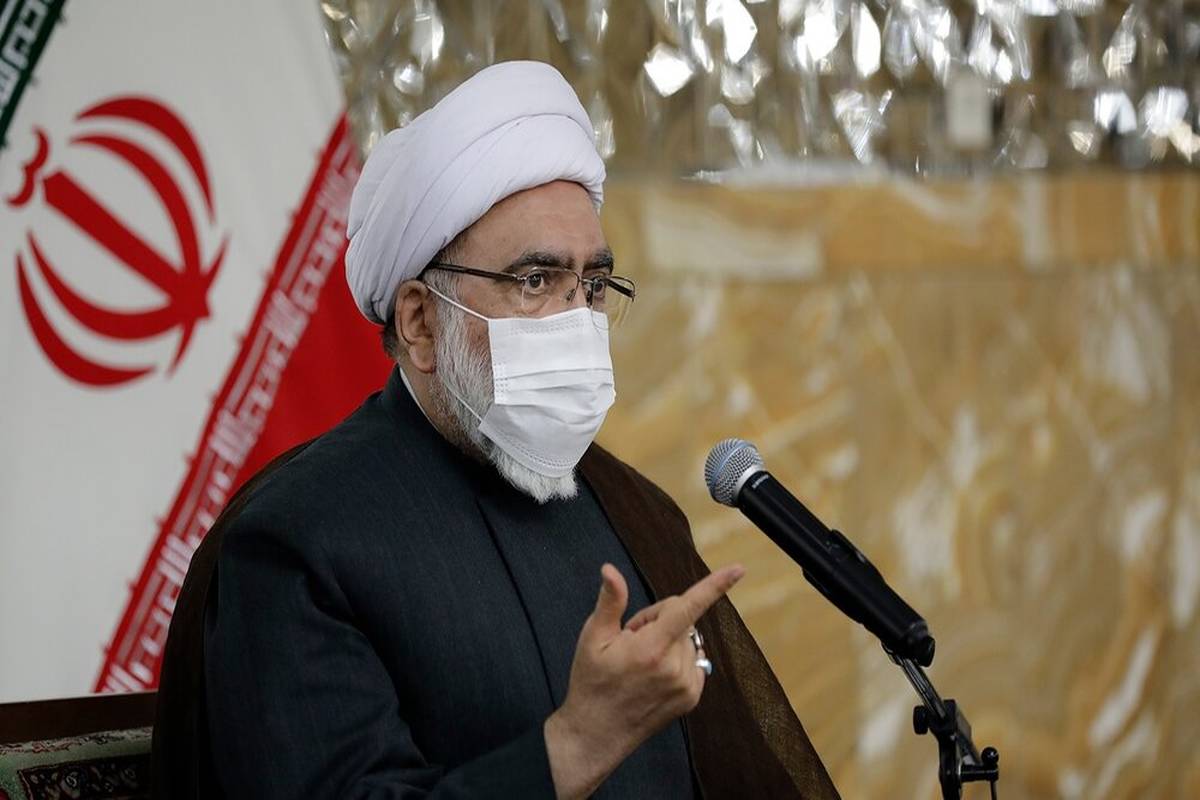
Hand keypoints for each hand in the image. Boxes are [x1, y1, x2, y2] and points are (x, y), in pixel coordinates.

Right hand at [543, 562, 744, 799]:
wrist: (596, 734)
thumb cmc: (591, 684)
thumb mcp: (592, 639)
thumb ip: (610, 602)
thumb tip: (610, 569)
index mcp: (650, 648)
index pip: (688, 608)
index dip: (715, 586)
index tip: (738, 569)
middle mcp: (674, 667)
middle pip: (681, 617)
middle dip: (658, 619)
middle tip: (630, 639)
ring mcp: (687, 685)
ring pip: (687, 638)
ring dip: (668, 639)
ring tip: (639, 660)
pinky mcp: (692, 697)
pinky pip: (692, 659)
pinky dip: (677, 657)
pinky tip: (654, 673)